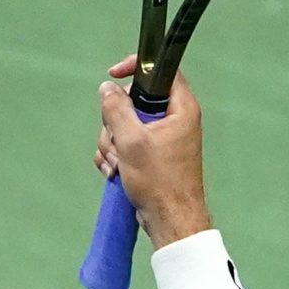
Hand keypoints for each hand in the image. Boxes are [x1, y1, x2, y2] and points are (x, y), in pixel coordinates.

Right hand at [95, 58, 210, 248]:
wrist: (170, 220)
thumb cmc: (159, 180)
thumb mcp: (131, 140)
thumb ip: (116, 109)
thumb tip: (108, 88)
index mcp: (180, 108)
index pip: (160, 71)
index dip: (135, 68)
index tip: (114, 75)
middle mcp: (173, 120)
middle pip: (133, 101)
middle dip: (115, 123)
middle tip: (118, 142)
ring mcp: (160, 138)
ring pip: (123, 125)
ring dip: (112, 144)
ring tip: (118, 164)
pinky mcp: (149, 155)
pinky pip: (123, 144)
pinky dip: (115, 157)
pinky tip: (115, 173)